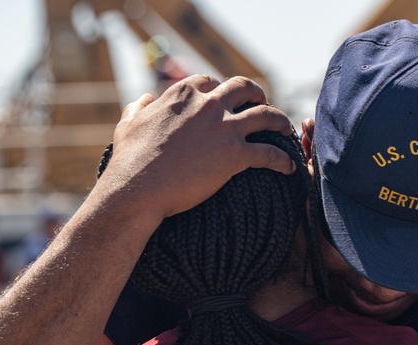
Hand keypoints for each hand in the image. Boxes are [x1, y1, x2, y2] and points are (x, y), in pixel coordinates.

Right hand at [96, 75, 296, 223]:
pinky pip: (270, 153)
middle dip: (256, 94)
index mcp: (182, 95)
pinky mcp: (235, 155)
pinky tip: (289, 167)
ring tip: (287, 129)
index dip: (219, 91)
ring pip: (266, 115)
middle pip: (243, 88)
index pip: (209, 83)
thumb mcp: (129, 124)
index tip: (225, 101)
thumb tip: (144, 99)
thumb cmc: (129, 160)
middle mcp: (207, 105)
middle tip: (263, 104)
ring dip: (280, 120)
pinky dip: (283, 159)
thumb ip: (139, 108)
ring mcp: (223, 129)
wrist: (137, 189)